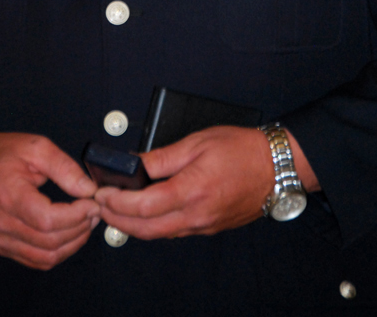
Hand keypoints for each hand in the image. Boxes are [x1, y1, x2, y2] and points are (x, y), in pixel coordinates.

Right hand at [0, 132, 99, 268]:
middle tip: (95, 211)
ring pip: (46, 257)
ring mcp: (1, 239)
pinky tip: (71, 234)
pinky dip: (59, 252)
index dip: (76, 216)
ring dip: (73, 243)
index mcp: (8, 195)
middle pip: (49, 241)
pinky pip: (37, 260)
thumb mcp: (37, 147)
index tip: (93, 203)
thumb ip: (64, 167)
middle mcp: (2, 223)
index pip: (47, 220)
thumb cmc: (4, 154)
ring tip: (87, 222)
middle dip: (80, 228)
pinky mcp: (4, 247)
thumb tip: (89, 190)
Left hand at [95, 125, 272, 239]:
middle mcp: (197, 214)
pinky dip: (155, 226)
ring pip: (159, 235)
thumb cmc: (242, 149)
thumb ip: (162, 157)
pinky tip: (147, 212)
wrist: (276, 167)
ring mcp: (204, 225)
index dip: (117, 201)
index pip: (144, 205)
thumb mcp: (197, 142)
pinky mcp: (210, 228)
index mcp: (192, 190)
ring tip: (116, 209)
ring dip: (133, 226)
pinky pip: (175, 232)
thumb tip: (134, 164)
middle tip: (100, 206)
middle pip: (146, 228)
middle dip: (117, 219)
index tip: (102, 192)